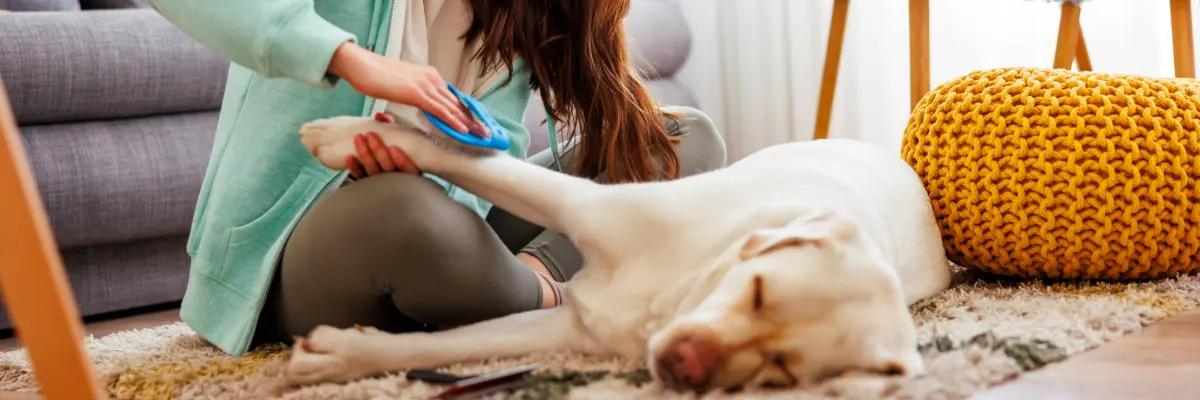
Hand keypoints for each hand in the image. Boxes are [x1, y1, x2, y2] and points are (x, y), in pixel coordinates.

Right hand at [328, 43, 489, 137]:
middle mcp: (432, 78)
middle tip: (486, 133)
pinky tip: (463, 130)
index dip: (466, 111)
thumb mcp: (404, 86)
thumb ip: (417, 94)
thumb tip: (424, 106)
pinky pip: (440, 110)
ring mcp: (426, 85)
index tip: (477, 123)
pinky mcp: (417, 93)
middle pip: (457, 102)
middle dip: (473, 119)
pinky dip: (453, 121)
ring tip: (481, 135)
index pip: (453, 97)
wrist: (362, 66)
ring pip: (452, 107)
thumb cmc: (378, 77)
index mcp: (430, 76)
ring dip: (469, 122)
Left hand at [346, 113, 420, 178]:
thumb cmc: (394, 150)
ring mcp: (381, 181)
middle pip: (388, 169)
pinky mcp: (367, 182)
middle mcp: (396, 177)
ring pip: (373, 171)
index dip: (402, 161)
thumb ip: (392, 129)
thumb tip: (380, 116)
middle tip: (370, 135)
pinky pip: (360, 176)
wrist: (380, 164)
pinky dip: (355, 167)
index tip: (394, 148)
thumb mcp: (398, 139)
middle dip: (379, 151)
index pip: (409, 170)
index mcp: (409, 169)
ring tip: (358, 137)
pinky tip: (349, 157)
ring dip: (365, 154)